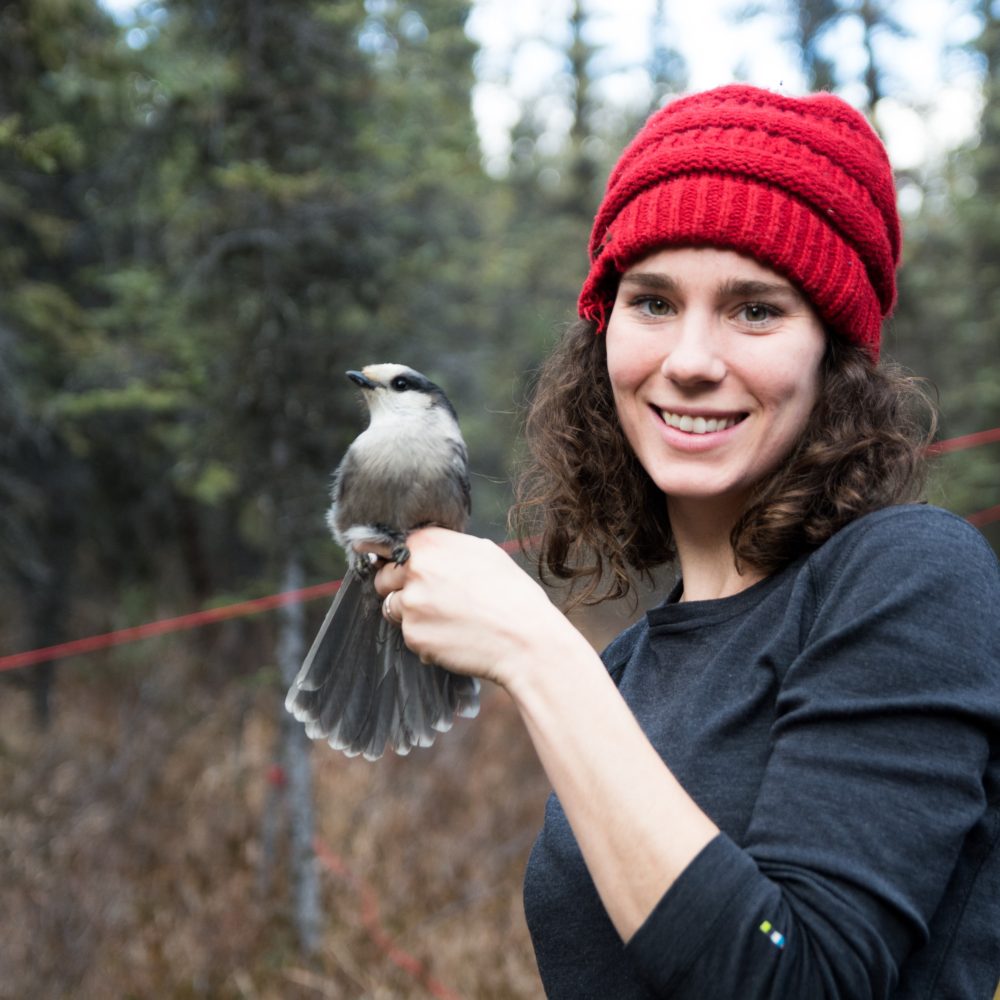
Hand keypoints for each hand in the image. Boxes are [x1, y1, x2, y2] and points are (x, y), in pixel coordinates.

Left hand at [364, 527, 573, 688]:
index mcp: (429, 543)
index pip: (391, 548)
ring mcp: (410, 604)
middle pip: (384, 579)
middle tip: (430, 598)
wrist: (526, 640)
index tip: (404, 571)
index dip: (399, 561)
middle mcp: (414, 570)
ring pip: (394, 608)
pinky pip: (410, 635)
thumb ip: (448, 547)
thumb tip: (429, 549)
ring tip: (447, 619)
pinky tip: (453, 636)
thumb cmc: (513, 595)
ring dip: (412, 615)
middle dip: (399, 588)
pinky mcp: (413, 636)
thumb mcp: (485, 552)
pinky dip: (426, 638)